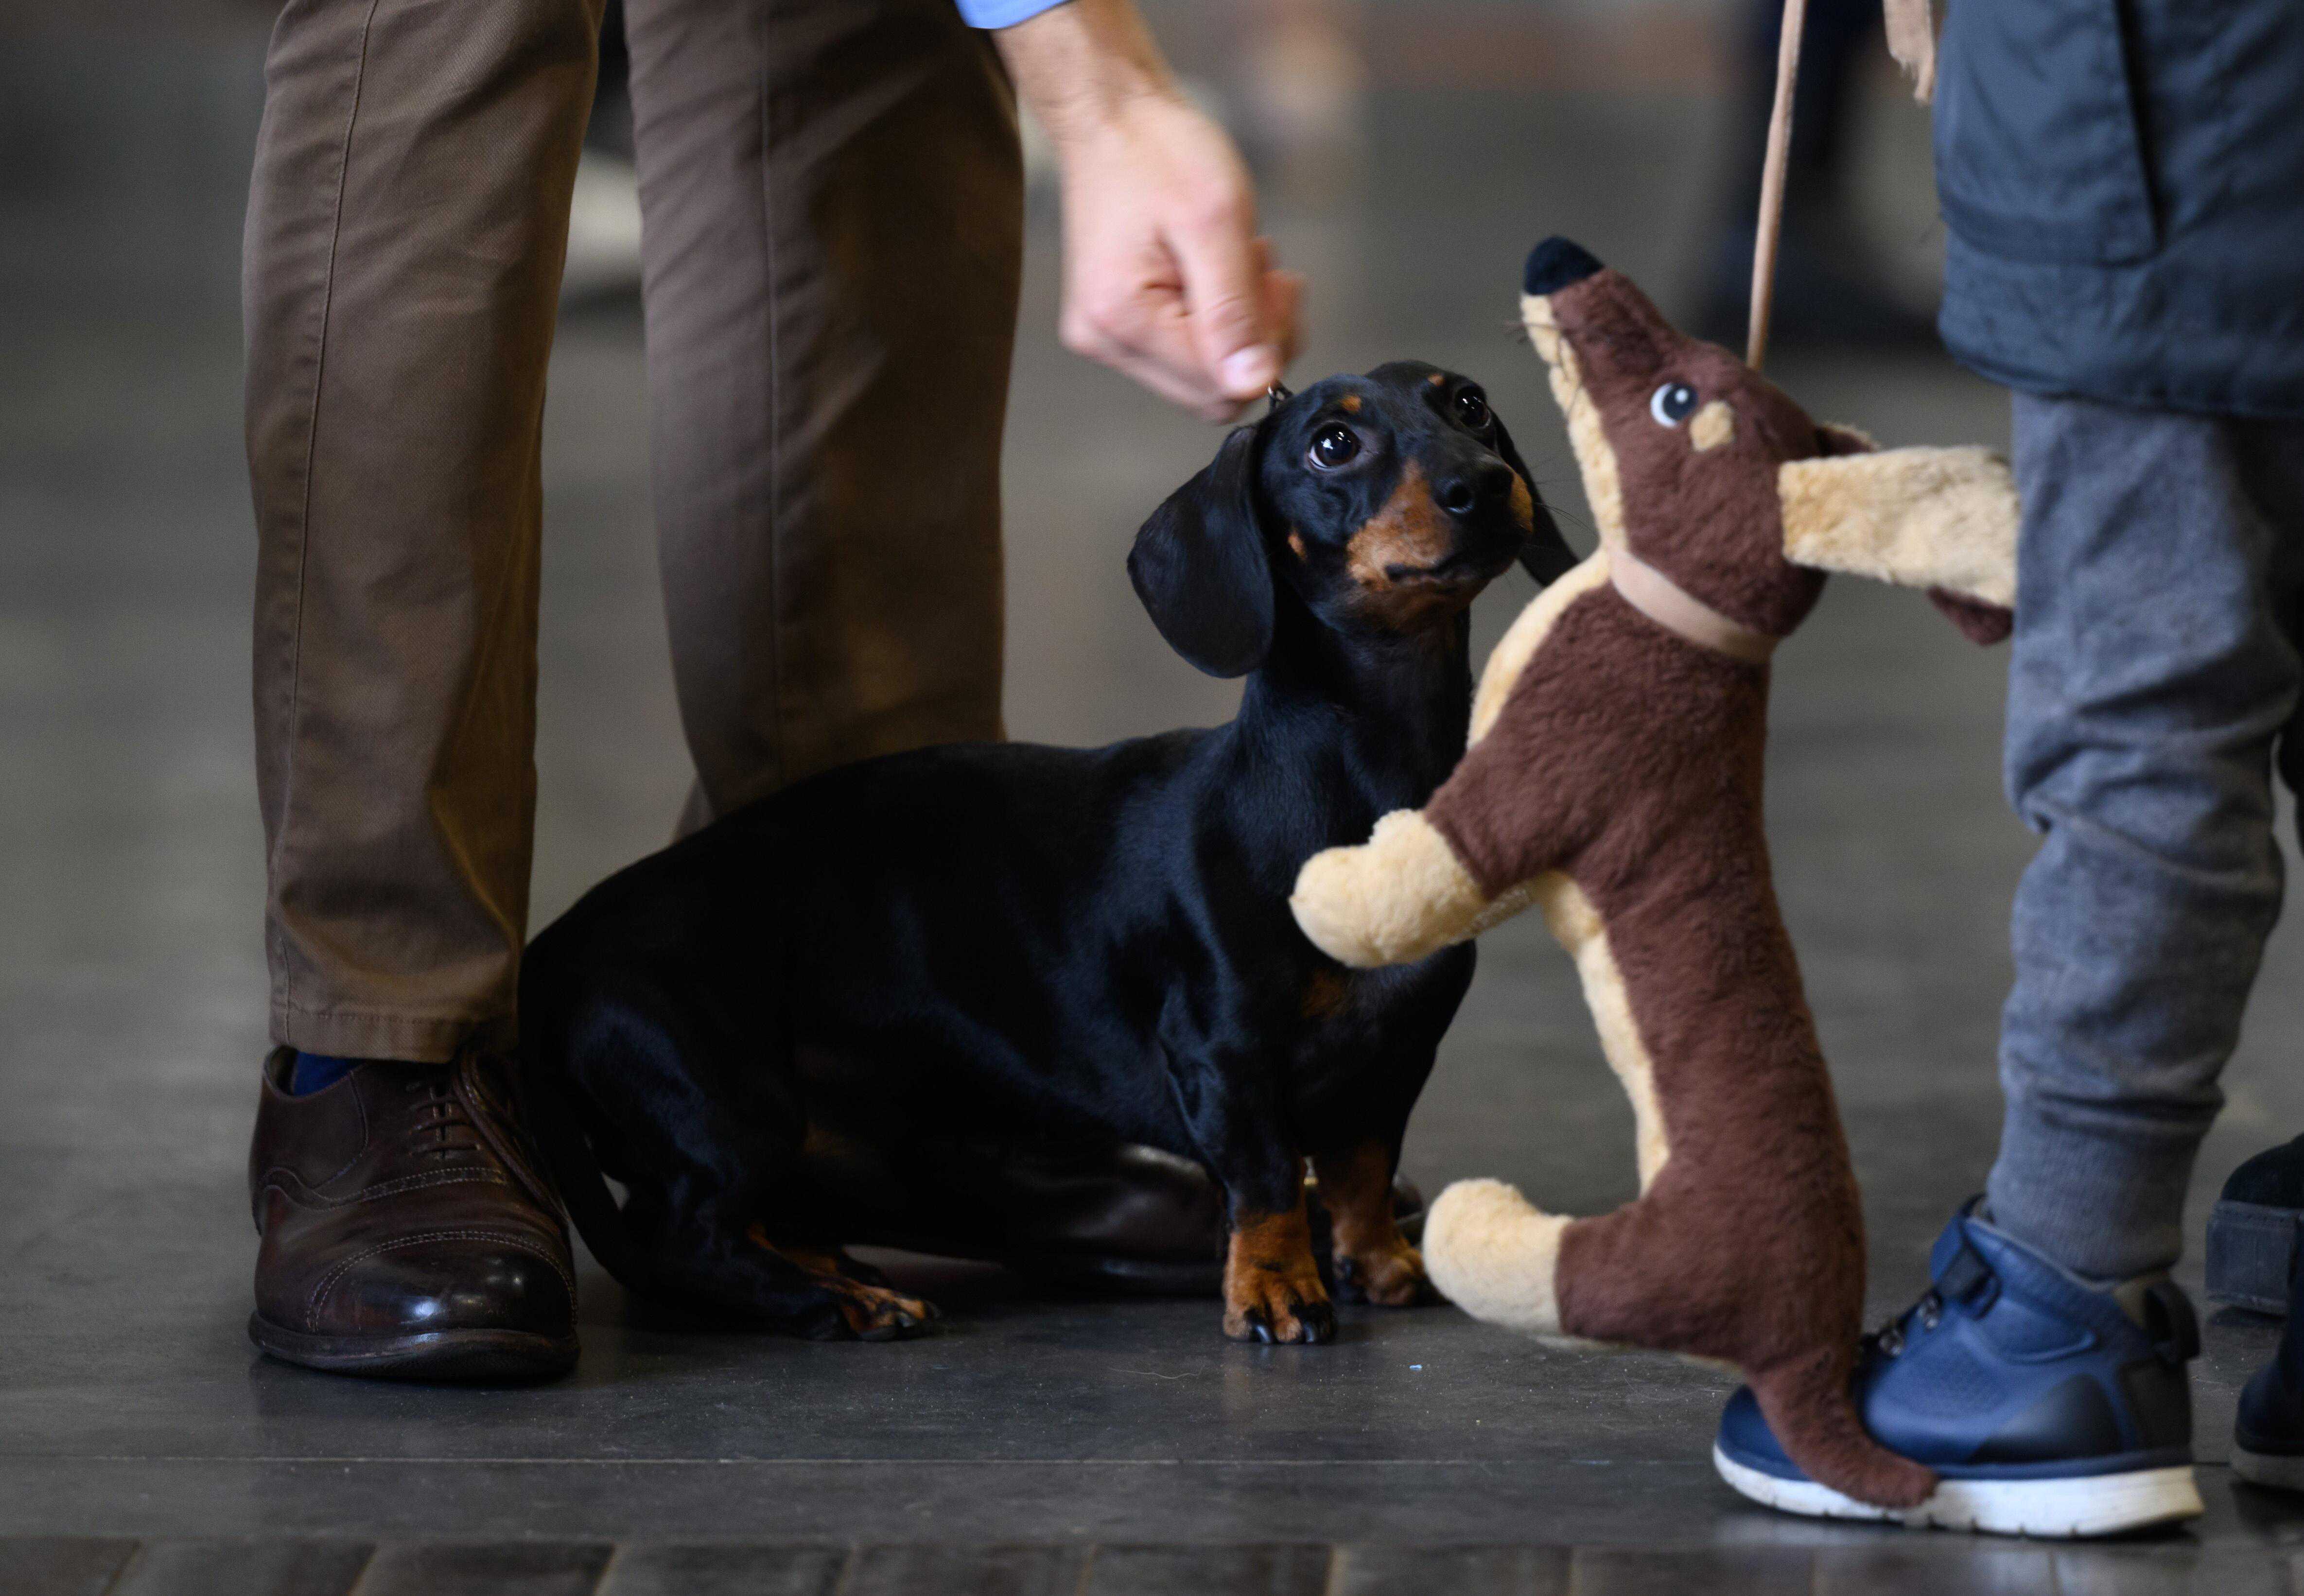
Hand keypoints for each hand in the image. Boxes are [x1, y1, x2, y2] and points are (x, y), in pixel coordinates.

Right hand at [997, 0, 1302, 420]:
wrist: (1112, 119)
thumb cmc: (1160, 153)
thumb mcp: (1216, 222)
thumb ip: (1236, 309)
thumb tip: (1256, 384)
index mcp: (1123, 320)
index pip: (1221, 387)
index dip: (1268, 347)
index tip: (1279, 281)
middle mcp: (1105, 342)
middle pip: (1212, 393)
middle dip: (1256, 342)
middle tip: (1264, 272)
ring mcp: (1107, 338)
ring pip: (1204, 377)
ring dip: (1240, 328)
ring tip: (1238, 260)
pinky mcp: (1117, 327)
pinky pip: (1186, 353)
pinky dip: (1217, 320)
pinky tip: (1216, 270)